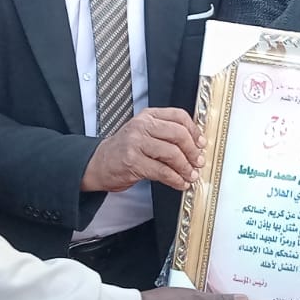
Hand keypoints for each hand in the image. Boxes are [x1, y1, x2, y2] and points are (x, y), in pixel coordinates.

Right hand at [81, 107, 204, 191]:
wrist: (98, 163)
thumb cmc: (124, 150)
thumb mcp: (143, 133)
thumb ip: (165, 134)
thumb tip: (194, 146)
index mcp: (148, 116)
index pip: (178, 116)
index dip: (194, 131)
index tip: (201, 143)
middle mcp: (142, 126)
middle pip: (178, 134)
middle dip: (193, 151)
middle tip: (198, 162)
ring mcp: (136, 143)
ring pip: (172, 153)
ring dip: (185, 167)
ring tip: (190, 175)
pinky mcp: (133, 162)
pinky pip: (162, 171)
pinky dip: (175, 179)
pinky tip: (180, 183)